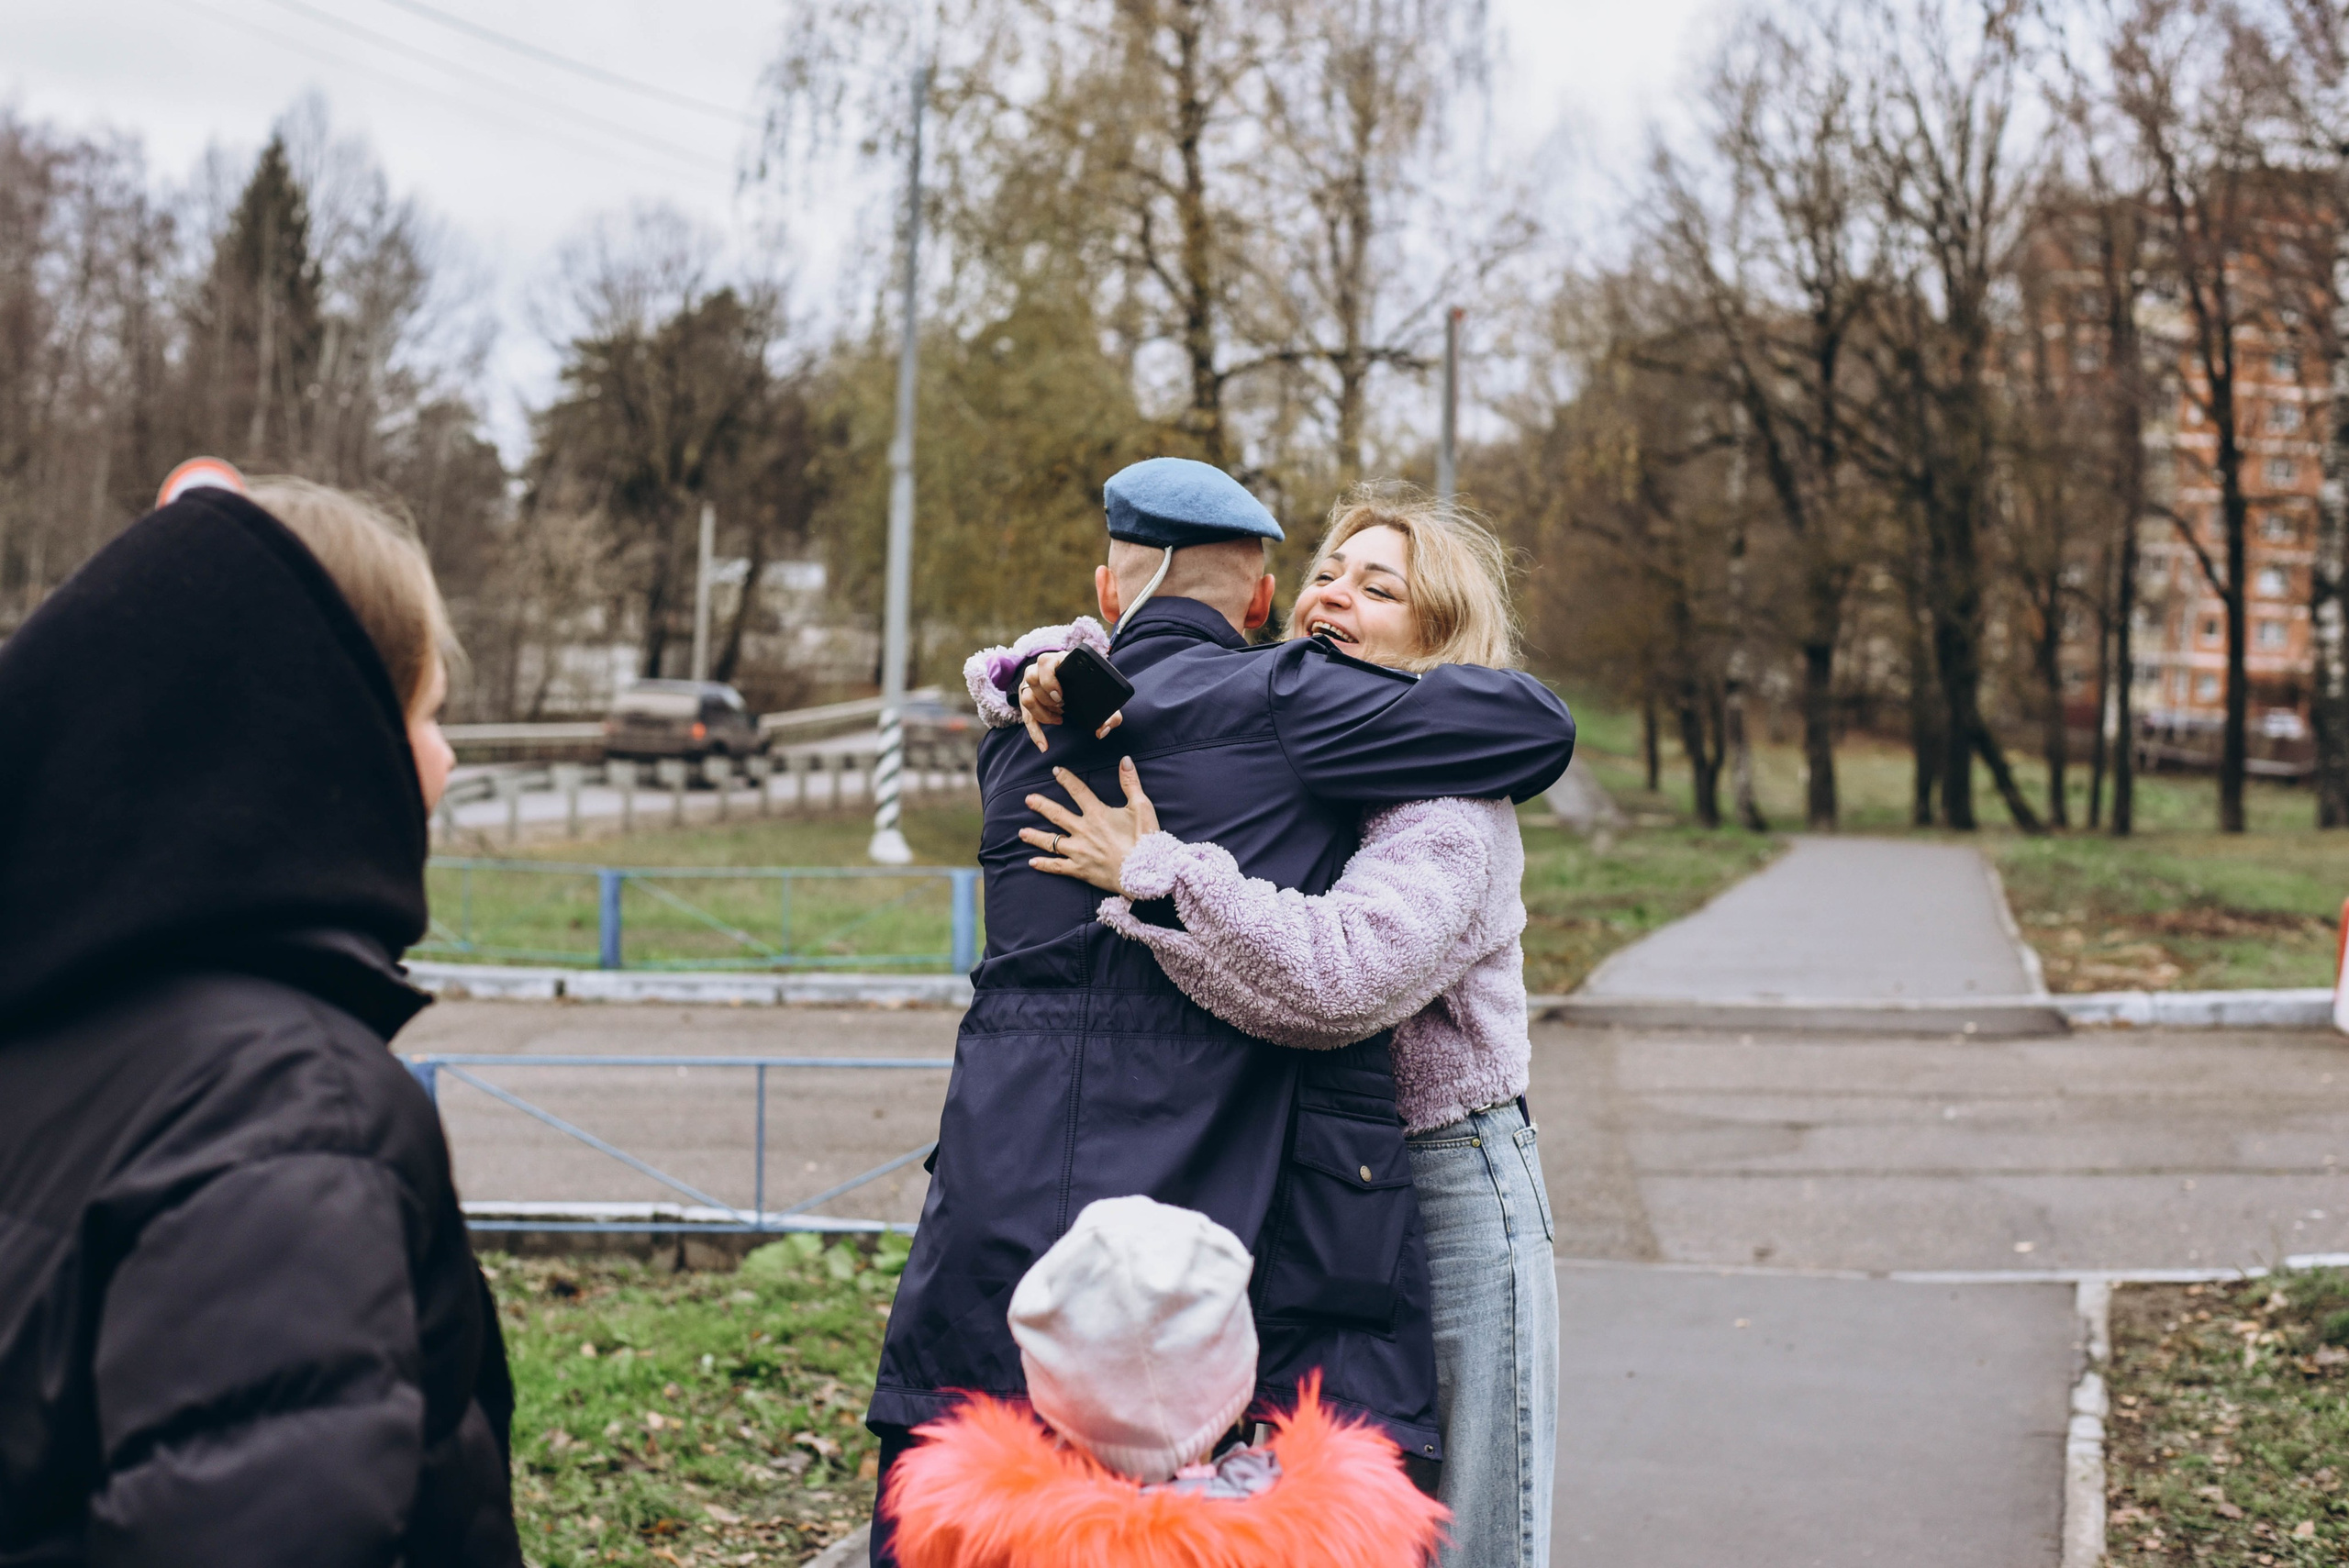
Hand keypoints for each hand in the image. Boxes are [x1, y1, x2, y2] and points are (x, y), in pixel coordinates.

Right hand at [1019, 651, 1124, 752]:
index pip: (1045, 662)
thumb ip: (1111, 714)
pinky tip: (1044, 745)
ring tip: (1059, 717)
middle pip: (1032, 678)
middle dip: (1047, 698)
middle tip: (1063, 706)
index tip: (1061, 696)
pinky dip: (1035, 733)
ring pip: (1026, 697)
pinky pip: (1026, 717)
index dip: (1050, 680)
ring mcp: (1031, 684)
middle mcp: (1040, 669)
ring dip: (1042, 712)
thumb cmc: (1090, 688)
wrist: (1080, 685)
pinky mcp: (1028, 700)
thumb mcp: (1102, 695)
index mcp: (1059, 661)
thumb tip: (1102, 731)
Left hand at [1021, 758, 1158, 892]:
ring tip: (1021, 832)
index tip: (1055, 771)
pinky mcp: (1080, 870)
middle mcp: (1083, 831)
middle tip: (1028, 799)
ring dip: (1035, 836)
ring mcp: (1079, 852)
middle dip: (1041, 806)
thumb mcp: (1141, 807)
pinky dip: (1044, 865)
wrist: (1144, 873)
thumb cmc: (1145, 840)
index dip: (1066, 779)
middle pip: (1056, 815)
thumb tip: (1124, 760)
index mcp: (1097, 814)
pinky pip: (1057, 866)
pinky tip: (1032, 862)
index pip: (1078, 791)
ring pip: (1051, 842)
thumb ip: (1130, 783)